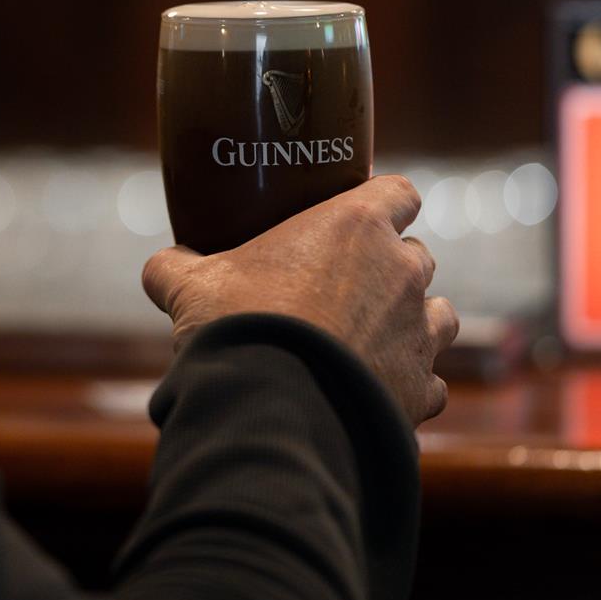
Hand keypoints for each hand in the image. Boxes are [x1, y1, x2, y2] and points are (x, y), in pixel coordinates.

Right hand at [141, 175, 457, 424]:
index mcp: (356, 227)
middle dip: (391, 269)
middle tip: (348, 287)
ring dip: (413, 322)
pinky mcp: (421, 388)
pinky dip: (411, 385)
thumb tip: (160, 268)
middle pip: (417, 254)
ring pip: (440, 315)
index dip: (385, 202)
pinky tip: (378, 392)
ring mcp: (419, 331)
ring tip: (374, 339)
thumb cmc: (239, 327)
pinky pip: (431, 382)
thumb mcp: (191, 287)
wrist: (273, 408)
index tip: (366, 216)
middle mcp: (402, 271)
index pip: (399, 191)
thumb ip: (176, 269)